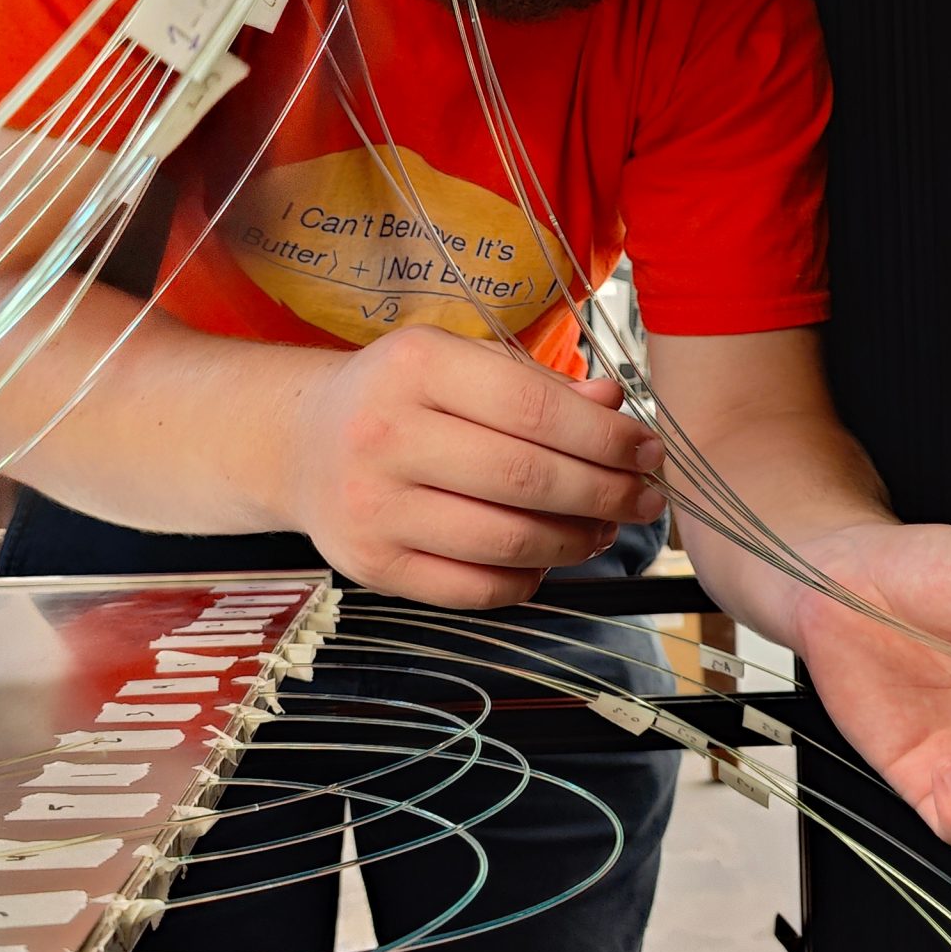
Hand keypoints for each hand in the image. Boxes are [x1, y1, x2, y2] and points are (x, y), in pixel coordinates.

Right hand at [283, 327, 667, 608]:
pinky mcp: (372, 566)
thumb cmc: (400, 397)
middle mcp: (385, 435)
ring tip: (603, 528)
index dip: (606, 438)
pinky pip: (475, 590)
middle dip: (605, 493)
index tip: (648, 450)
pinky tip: (544, 557)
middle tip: (645, 498)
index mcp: (415, 367)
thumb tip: (613, 408)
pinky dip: (526, 578)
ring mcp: (373, 508)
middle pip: (527, 479)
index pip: (534, 410)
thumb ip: (536, 383)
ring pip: (507, 541)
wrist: (302, 445)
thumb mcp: (459, 361)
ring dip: (575, 541)